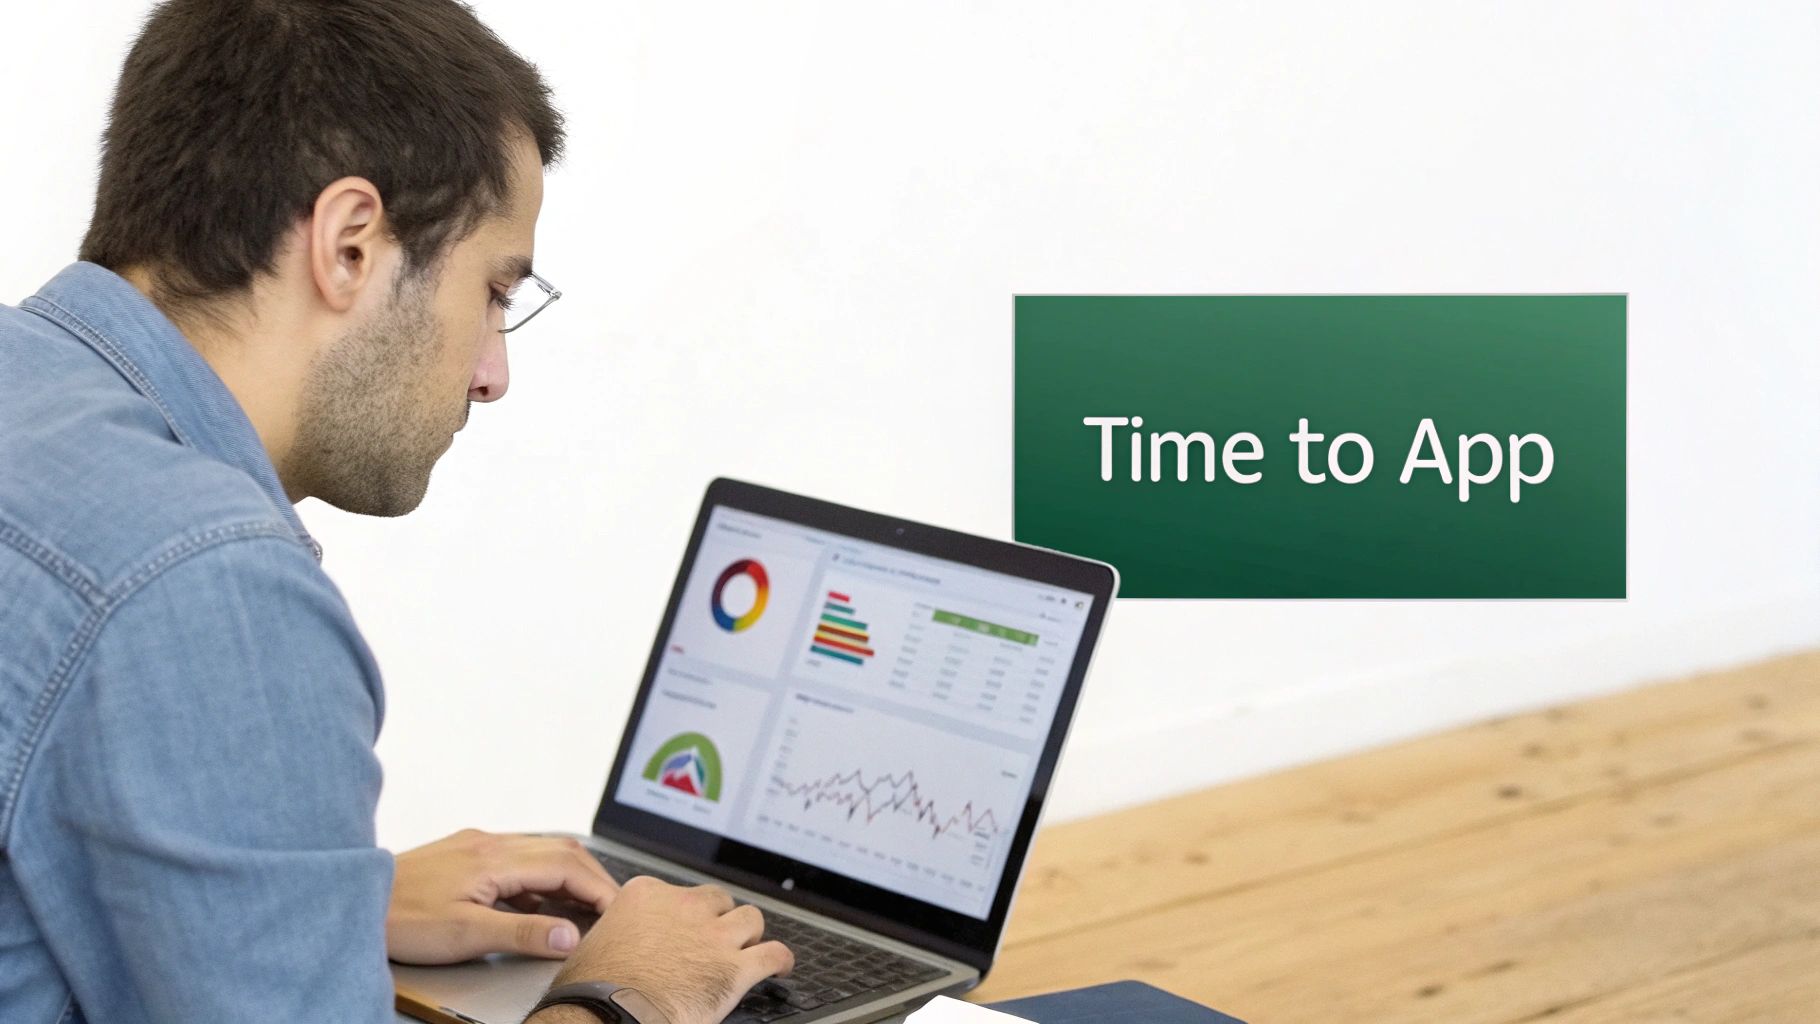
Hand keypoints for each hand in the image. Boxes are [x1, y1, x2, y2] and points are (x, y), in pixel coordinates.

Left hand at [387, 830, 618, 963]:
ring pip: (541, 851)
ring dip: (569, 875)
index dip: (599, 888)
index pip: (567, 865)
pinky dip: (542, 878)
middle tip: (613, 906)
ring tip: (585, 906)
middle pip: (561, 851)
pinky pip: (518, 858)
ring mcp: (476, 845)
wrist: (351, 902)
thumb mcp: (465, 934)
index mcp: (495, 858)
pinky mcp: (464, 853)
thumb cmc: (400, 920)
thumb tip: (570, 935)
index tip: (619, 910)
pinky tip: (539, 903)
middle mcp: (489, 843)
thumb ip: (522, 933)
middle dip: (593, 877)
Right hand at [533, 876, 794, 1023]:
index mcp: (649, 894)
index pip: (681, 892)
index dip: (687, 913)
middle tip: (716, 940)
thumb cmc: (594, 988)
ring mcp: (713, 936)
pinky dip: (781, 960)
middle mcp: (685, 907)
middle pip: (719, 901)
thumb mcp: (598, 940)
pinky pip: (774, 953)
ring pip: (751, 919)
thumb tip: (624, 938)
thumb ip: (622, 928)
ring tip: (749, 948)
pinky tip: (781, 967)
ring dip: (750, 935)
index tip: (687, 925)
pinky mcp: (734, 968)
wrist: (607, 1015)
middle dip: (720, 919)